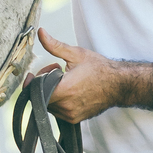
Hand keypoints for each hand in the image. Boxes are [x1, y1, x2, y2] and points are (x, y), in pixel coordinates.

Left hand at [33, 27, 152, 120]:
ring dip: (50, 92)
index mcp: (63, 90)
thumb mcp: (76, 53)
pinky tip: (69, 89)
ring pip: (48, 105)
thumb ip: (54, 45)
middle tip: (56, 70)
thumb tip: (40, 32)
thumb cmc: (99, 68)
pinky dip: (59, 100)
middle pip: (41, 97)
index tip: (33, 73)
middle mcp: (65, 106)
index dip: (33, 81)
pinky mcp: (75, 119)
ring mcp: (70, 115)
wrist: (119, 84)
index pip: (35, 90)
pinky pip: (58, 111)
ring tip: (64, 79)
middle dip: (43, 83)